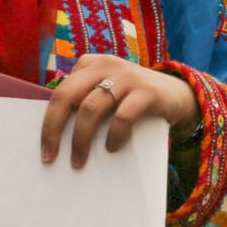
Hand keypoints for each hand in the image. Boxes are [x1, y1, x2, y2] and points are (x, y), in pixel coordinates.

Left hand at [41, 54, 197, 166]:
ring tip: (79, 161)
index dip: (48, 122)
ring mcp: (126, 76)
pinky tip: (112, 148)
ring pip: (90, 108)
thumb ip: (86, 101)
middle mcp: (105, 65)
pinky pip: (122, 116)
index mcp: (90, 65)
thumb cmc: (135, 101)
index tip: (45, 151)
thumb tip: (57, 135)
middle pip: (66, 96)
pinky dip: (113, 136)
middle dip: (54, 129)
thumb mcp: (108, 94)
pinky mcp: (147, 91)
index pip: (59, 92)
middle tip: (51, 157)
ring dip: (81, 139)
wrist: (180, 96)